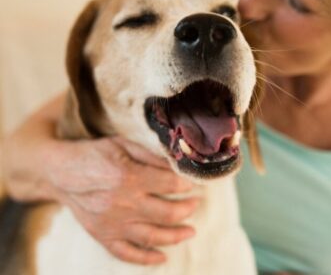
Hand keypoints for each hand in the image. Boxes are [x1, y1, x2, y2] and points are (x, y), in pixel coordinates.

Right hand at [46, 135, 198, 264]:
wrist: (61, 172)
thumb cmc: (94, 154)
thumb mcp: (123, 145)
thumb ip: (150, 156)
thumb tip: (177, 165)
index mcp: (130, 176)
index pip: (169, 183)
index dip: (186, 183)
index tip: (192, 183)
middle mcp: (123, 203)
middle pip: (167, 212)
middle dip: (188, 209)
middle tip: (196, 204)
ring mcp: (113, 224)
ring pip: (153, 236)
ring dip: (176, 236)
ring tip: (191, 232)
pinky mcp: (103, 236)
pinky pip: (127, 254)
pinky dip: (146, 259)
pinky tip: (162, 257)